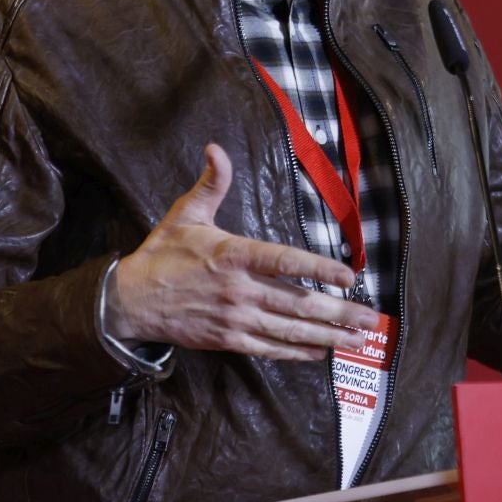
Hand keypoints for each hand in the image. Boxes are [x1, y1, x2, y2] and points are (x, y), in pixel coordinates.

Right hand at [106, 143, 379, 360]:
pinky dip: (297, 351)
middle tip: (370, 317)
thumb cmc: (163, 254)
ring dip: (327, 335)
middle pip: (297, 303)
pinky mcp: (228, 339)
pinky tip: (321, 352)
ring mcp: (234, 318)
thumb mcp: (186, 213)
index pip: (283, 262)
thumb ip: (210, 183)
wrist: (131, 301)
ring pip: (289, 330)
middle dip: (338, 311)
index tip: (347, 275)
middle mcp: (238, 290)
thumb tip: (216, 149)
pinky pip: (269, 348)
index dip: (318, 269)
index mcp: (232, 255)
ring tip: (356, 337)